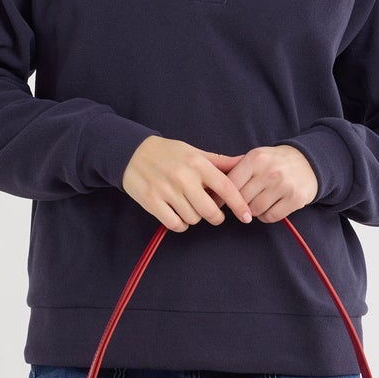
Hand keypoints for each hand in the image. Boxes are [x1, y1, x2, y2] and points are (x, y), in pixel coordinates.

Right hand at [121, 135, 253, 230]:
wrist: (132, 152)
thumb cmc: (168, 153)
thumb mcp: (194, 152)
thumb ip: (219, 162)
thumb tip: (243, 162)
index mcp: (197, 164)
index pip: (226, 188)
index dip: (239, 205)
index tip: (247, 216)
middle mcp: (183, 177)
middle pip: (210, 211)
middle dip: (215, 216)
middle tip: (212, 213)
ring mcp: (167, 191)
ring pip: (193, 219)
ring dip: (195, 218)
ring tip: (188, 207)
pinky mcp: (152, 202)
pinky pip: (175, 224)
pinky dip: (180, 224)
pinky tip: (178, 215)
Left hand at [220, 143, 318, 222]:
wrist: (309, 161)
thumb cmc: (275, 162)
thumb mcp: (256, 157)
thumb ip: (236, 171)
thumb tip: (210, 190)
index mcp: (256, 159)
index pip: (230, 184)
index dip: (221, 197)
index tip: (216, 204)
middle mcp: (269, 171)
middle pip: (241, 200)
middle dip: (239, 204)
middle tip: (243, 202)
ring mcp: (283, 185)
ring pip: (255, 210)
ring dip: (253, 211)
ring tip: (259, 201)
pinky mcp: (295, 199)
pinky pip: (270, 217)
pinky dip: (266, 216)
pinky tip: (270, 207)